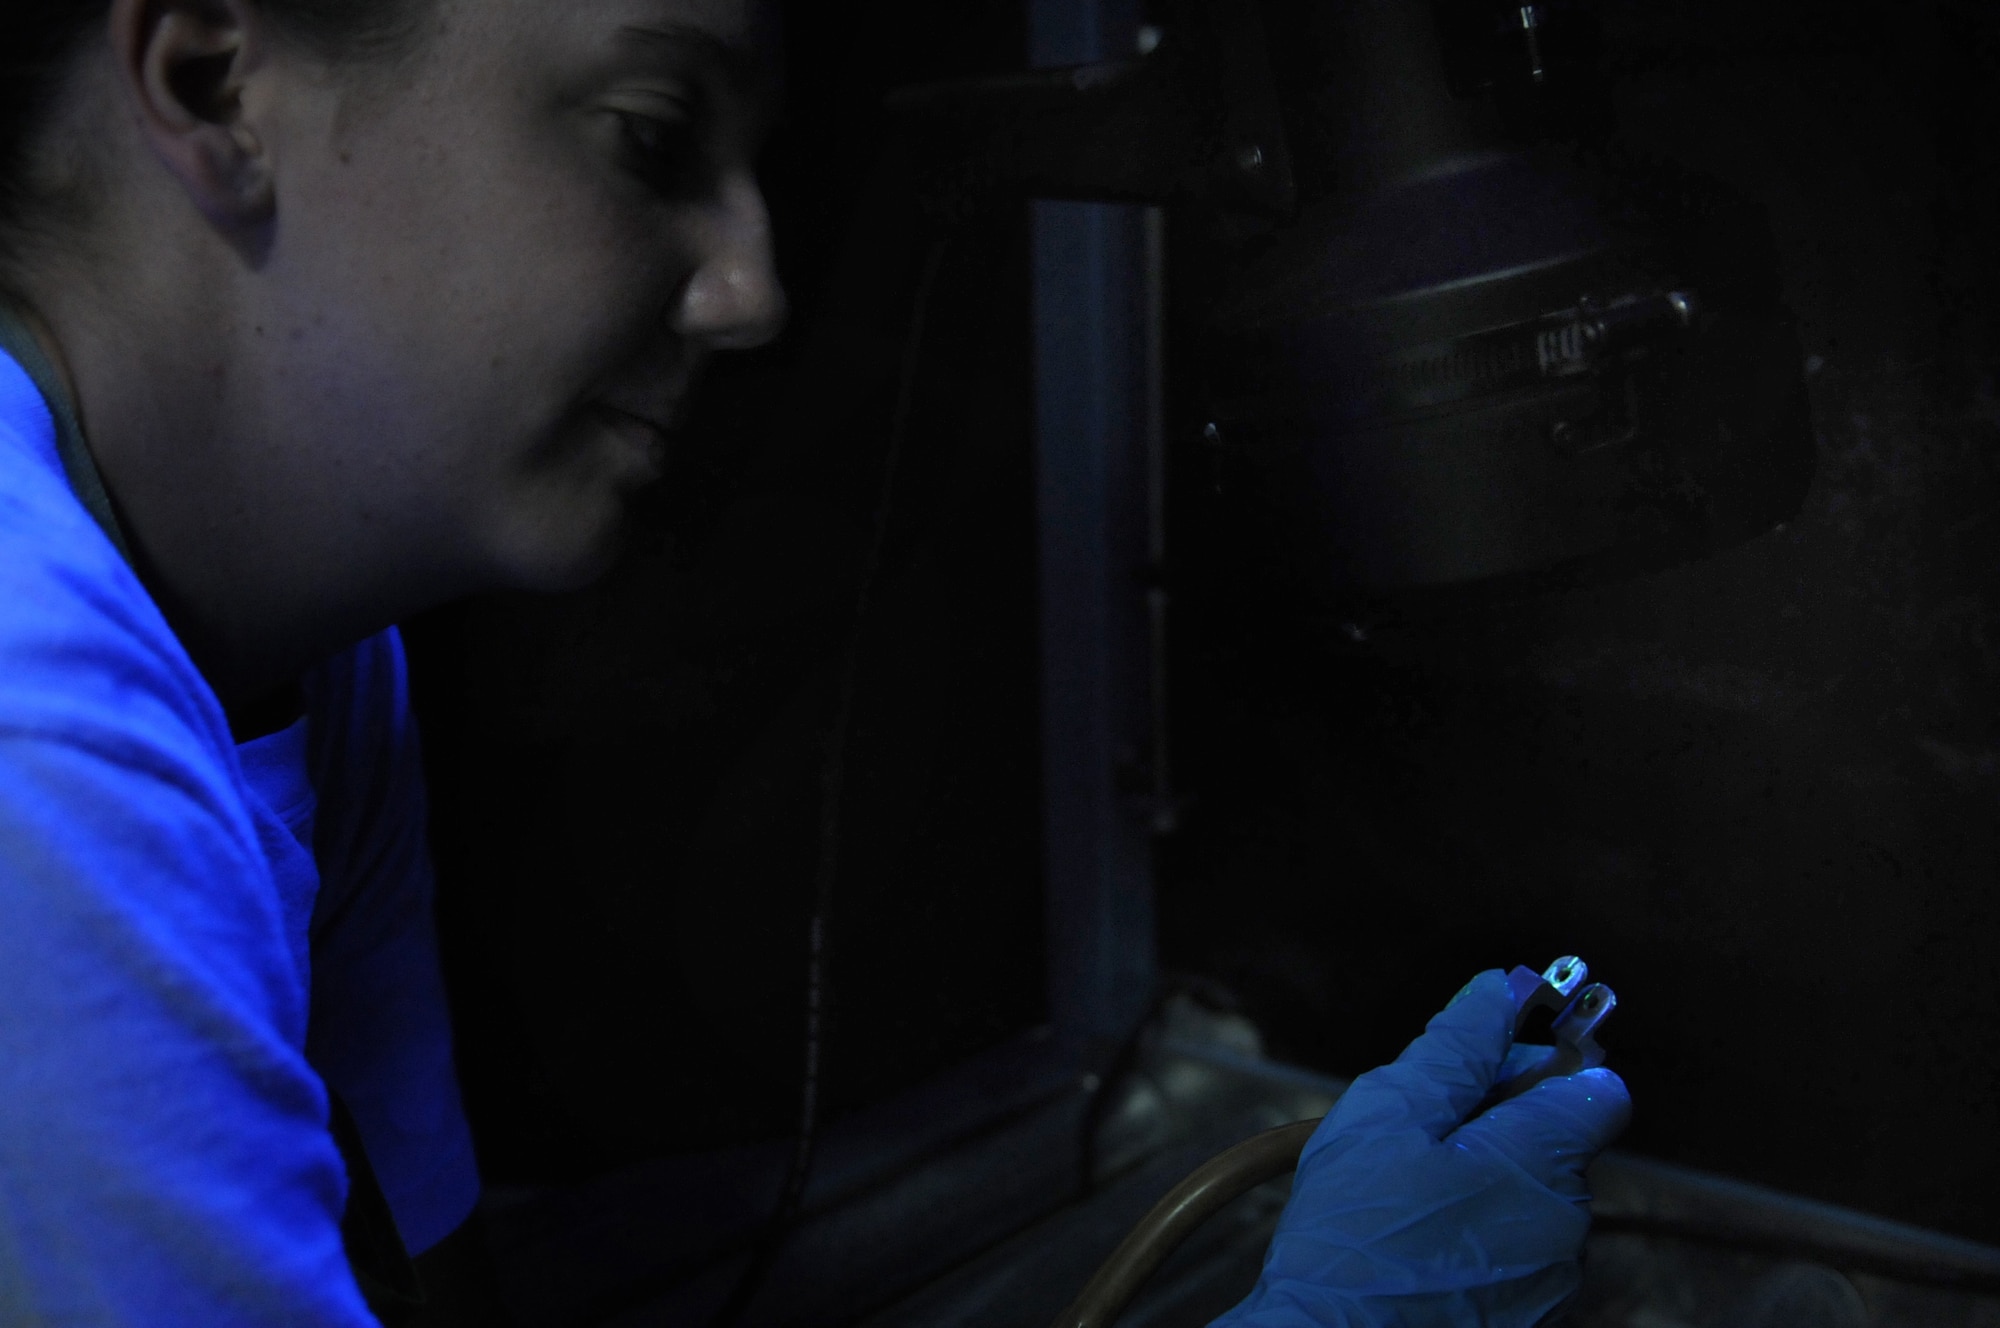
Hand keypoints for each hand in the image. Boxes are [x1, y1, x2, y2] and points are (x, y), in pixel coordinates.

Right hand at [1214, 970, 1631, 1326]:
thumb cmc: (1352, 1236)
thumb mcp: (1386, 1116)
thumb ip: (1454, 1049)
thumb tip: (1498, 990)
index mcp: (1541, 1162)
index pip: (1599, 1087)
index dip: (1546, 1060)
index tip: (1490, 1058)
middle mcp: (1566, 1223)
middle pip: (1560, 1141)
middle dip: (1501, 1121)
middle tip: (1420, 1130)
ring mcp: (1552, 1280)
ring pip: (1536, 1196)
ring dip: (1488, 1178)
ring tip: (1409, 1191)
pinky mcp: (1530, 1316)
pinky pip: (1520, 1248)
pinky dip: (1481, 1231)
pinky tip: (1419, 1239)